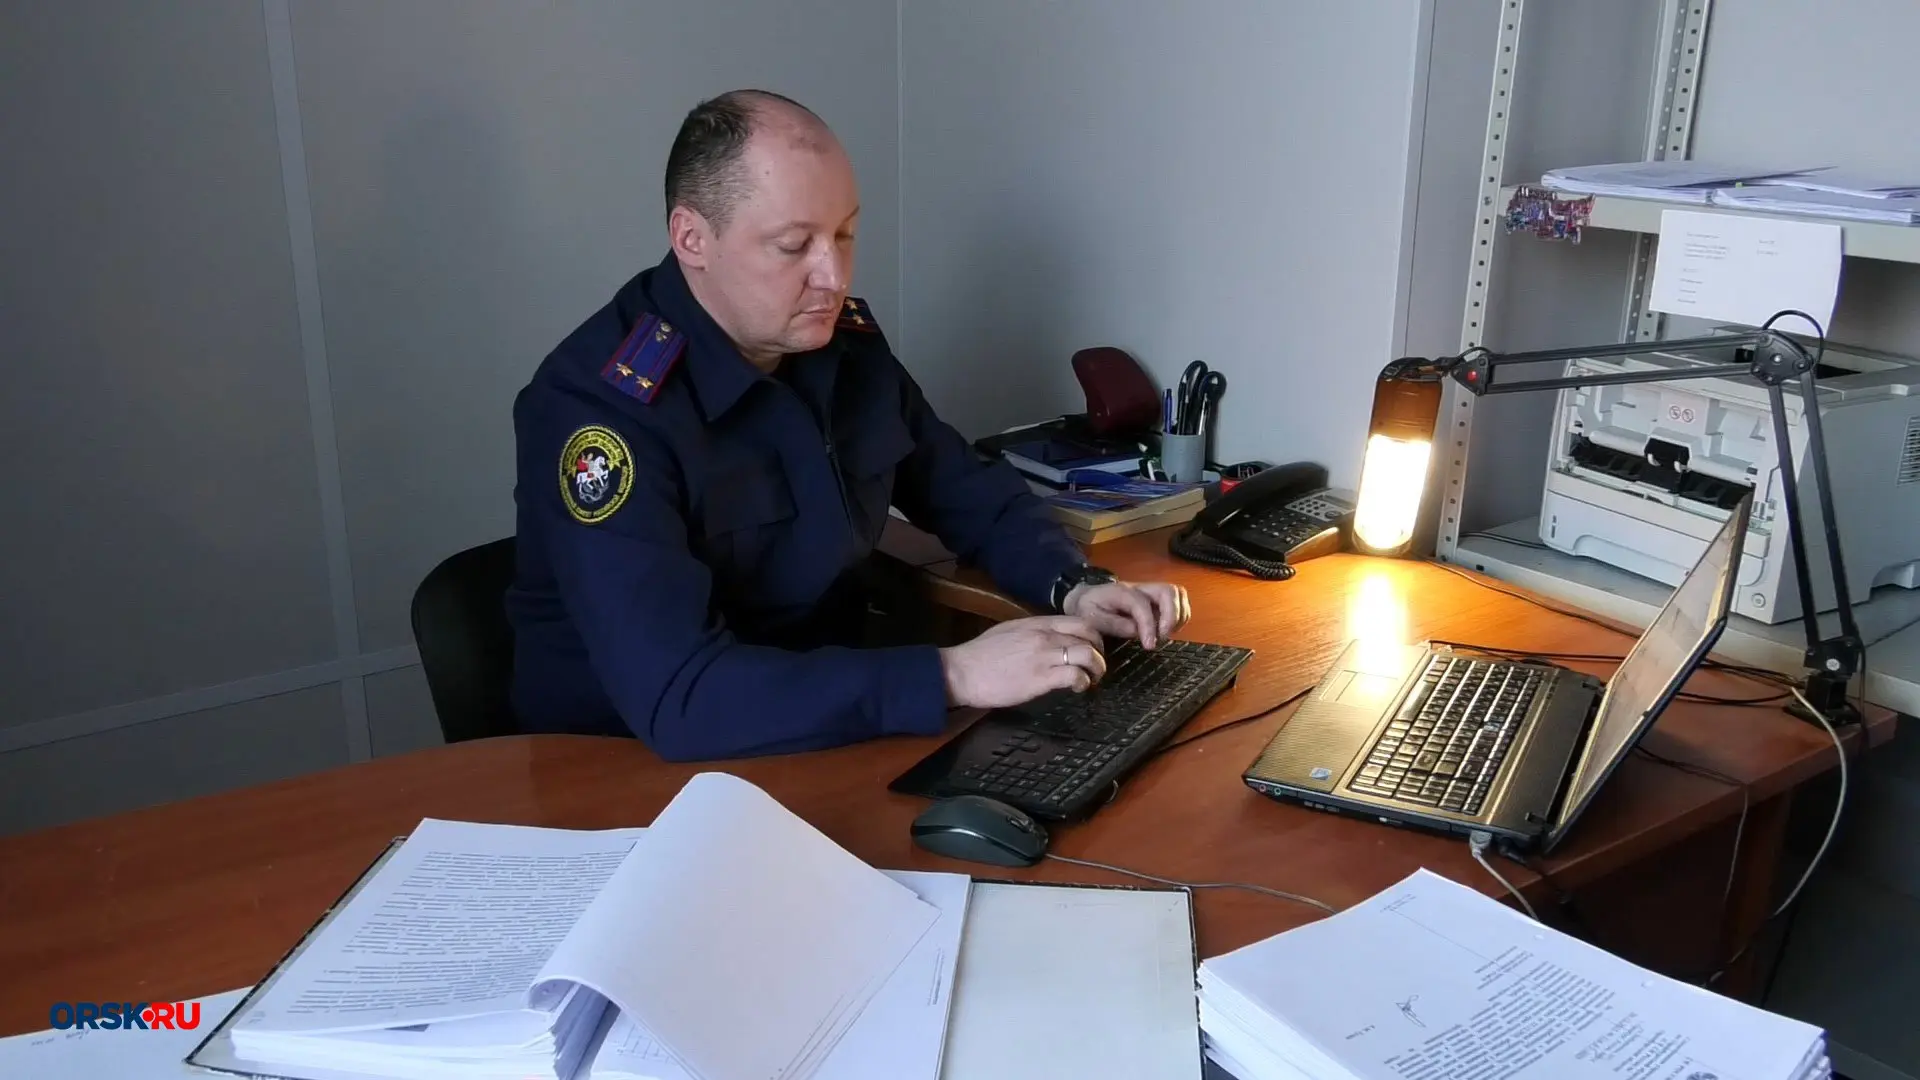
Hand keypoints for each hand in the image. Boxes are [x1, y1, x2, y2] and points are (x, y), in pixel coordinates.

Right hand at [938, 615, 1107, 708]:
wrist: (962, 671)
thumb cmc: (981, 654)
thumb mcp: (1009, 632)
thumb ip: (1032, 633)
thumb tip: (1049, 640)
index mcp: (1038, 623)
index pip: (1080, 621)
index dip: (1094, 636)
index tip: (1092, 649)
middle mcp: (1045, 635)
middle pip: (1090, 636)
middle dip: (1100, 652)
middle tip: (1095, 666)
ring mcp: (1043, 655)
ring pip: (1088, 654)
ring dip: (1096, 669)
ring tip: (1091, 680)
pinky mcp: (1040, 677)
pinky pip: (1075, 675)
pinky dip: (1082, 682)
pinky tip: (1077, 688)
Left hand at [1062, 580, 1190, 649]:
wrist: (1086, 598)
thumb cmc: (1088, 609)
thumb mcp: (1090, 618)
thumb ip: (1113, 624)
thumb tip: (1136, 631)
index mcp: (1122, 592)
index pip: (1143, 604)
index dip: (1149, 625)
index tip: (1149, 646)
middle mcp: (1140, 588)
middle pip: (1169, 591)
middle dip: (1172, 616)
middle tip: (1162, 637)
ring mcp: (1150, 593)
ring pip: (1177, 595)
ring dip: (1178, 616)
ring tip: (1164, 635)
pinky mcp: (1157, 600)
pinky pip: (1178, 603)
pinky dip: (1179, 617)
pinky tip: (1165, 631)